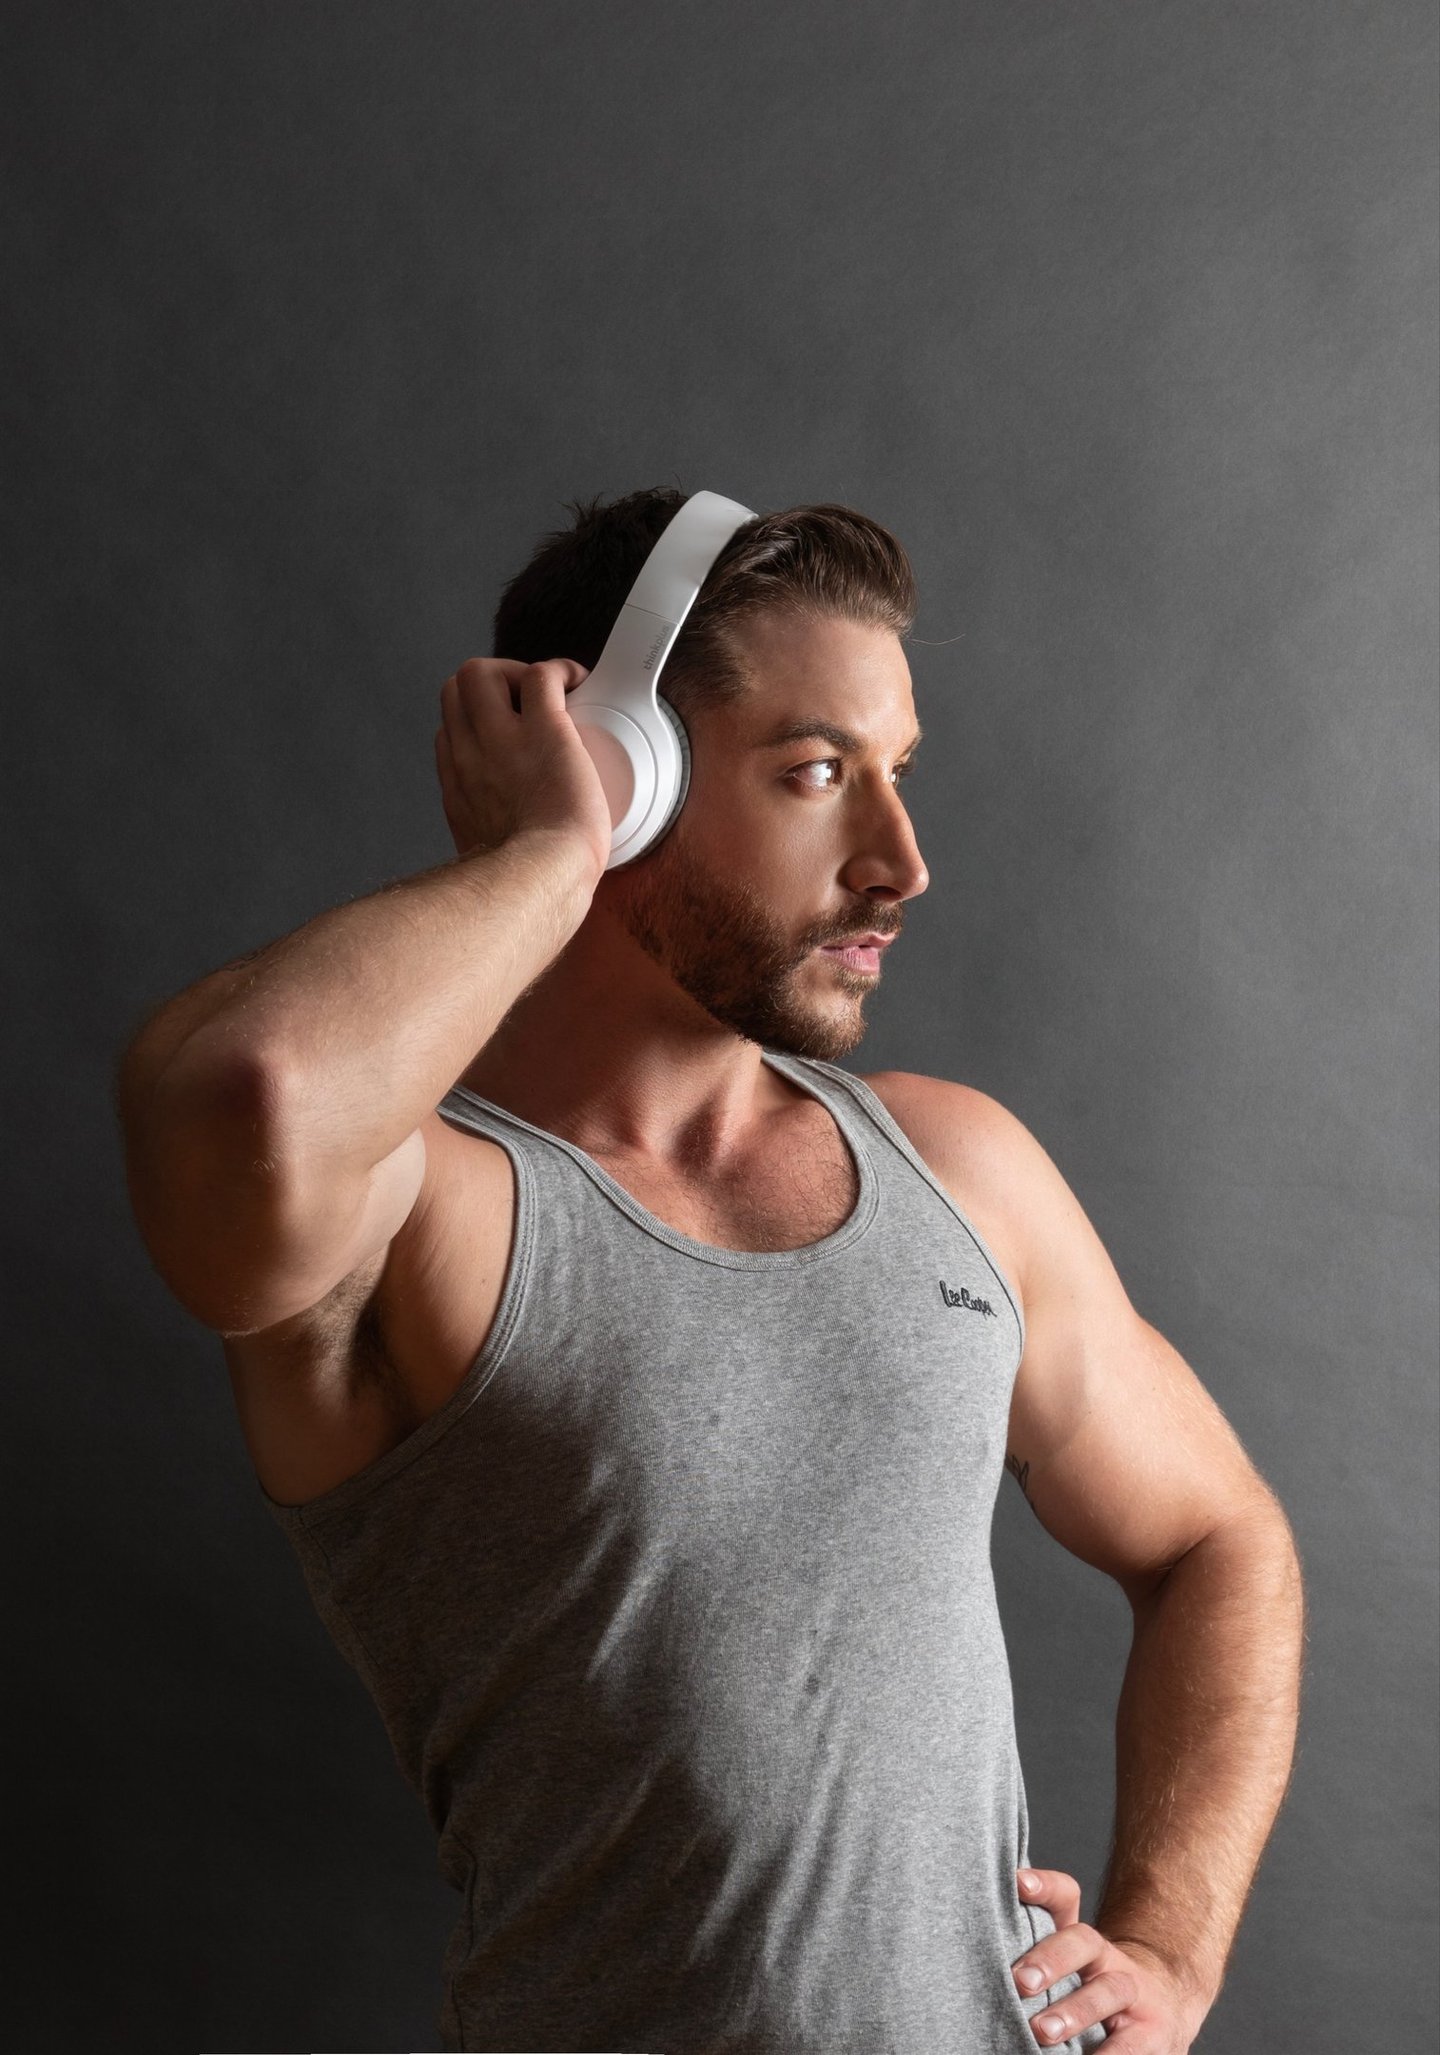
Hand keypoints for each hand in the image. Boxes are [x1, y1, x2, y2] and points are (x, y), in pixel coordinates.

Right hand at [435, 657, 613, 877]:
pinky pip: (541, 675)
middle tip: (525, 705)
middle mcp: (470, 757)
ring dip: (515, 672)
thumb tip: (514, 859)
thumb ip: (492, 846)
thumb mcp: (486, 864)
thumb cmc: (529, 883)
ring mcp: (501, 739)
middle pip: (453, 691)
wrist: (546, 879)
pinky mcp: (544, 729)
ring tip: (548, 693)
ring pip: (481, 672)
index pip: (449, 734)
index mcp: (459, 789)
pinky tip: (575, 683)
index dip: (477, 725)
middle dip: (488, 686)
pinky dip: (559, 671)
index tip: (507, 734)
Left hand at [1013, 1868, 1208, 2050]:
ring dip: (1074, 2011)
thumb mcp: (1070, 1973)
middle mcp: (1108, 1959)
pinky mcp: (1154, 2033)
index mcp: (1082, 1941)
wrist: (1165, 2010)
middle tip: (1020, 1981)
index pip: (1066, 1898)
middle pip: (1084, 1942)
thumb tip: (973, 1967)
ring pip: (1107, 1992)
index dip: (1045, 1887)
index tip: (1019, 1883)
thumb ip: (1034, 1965)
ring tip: (1042, 2031)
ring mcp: (1135, 1994)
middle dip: (1051, 1959)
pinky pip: (1131, 2046)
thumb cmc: (1096, 1994)